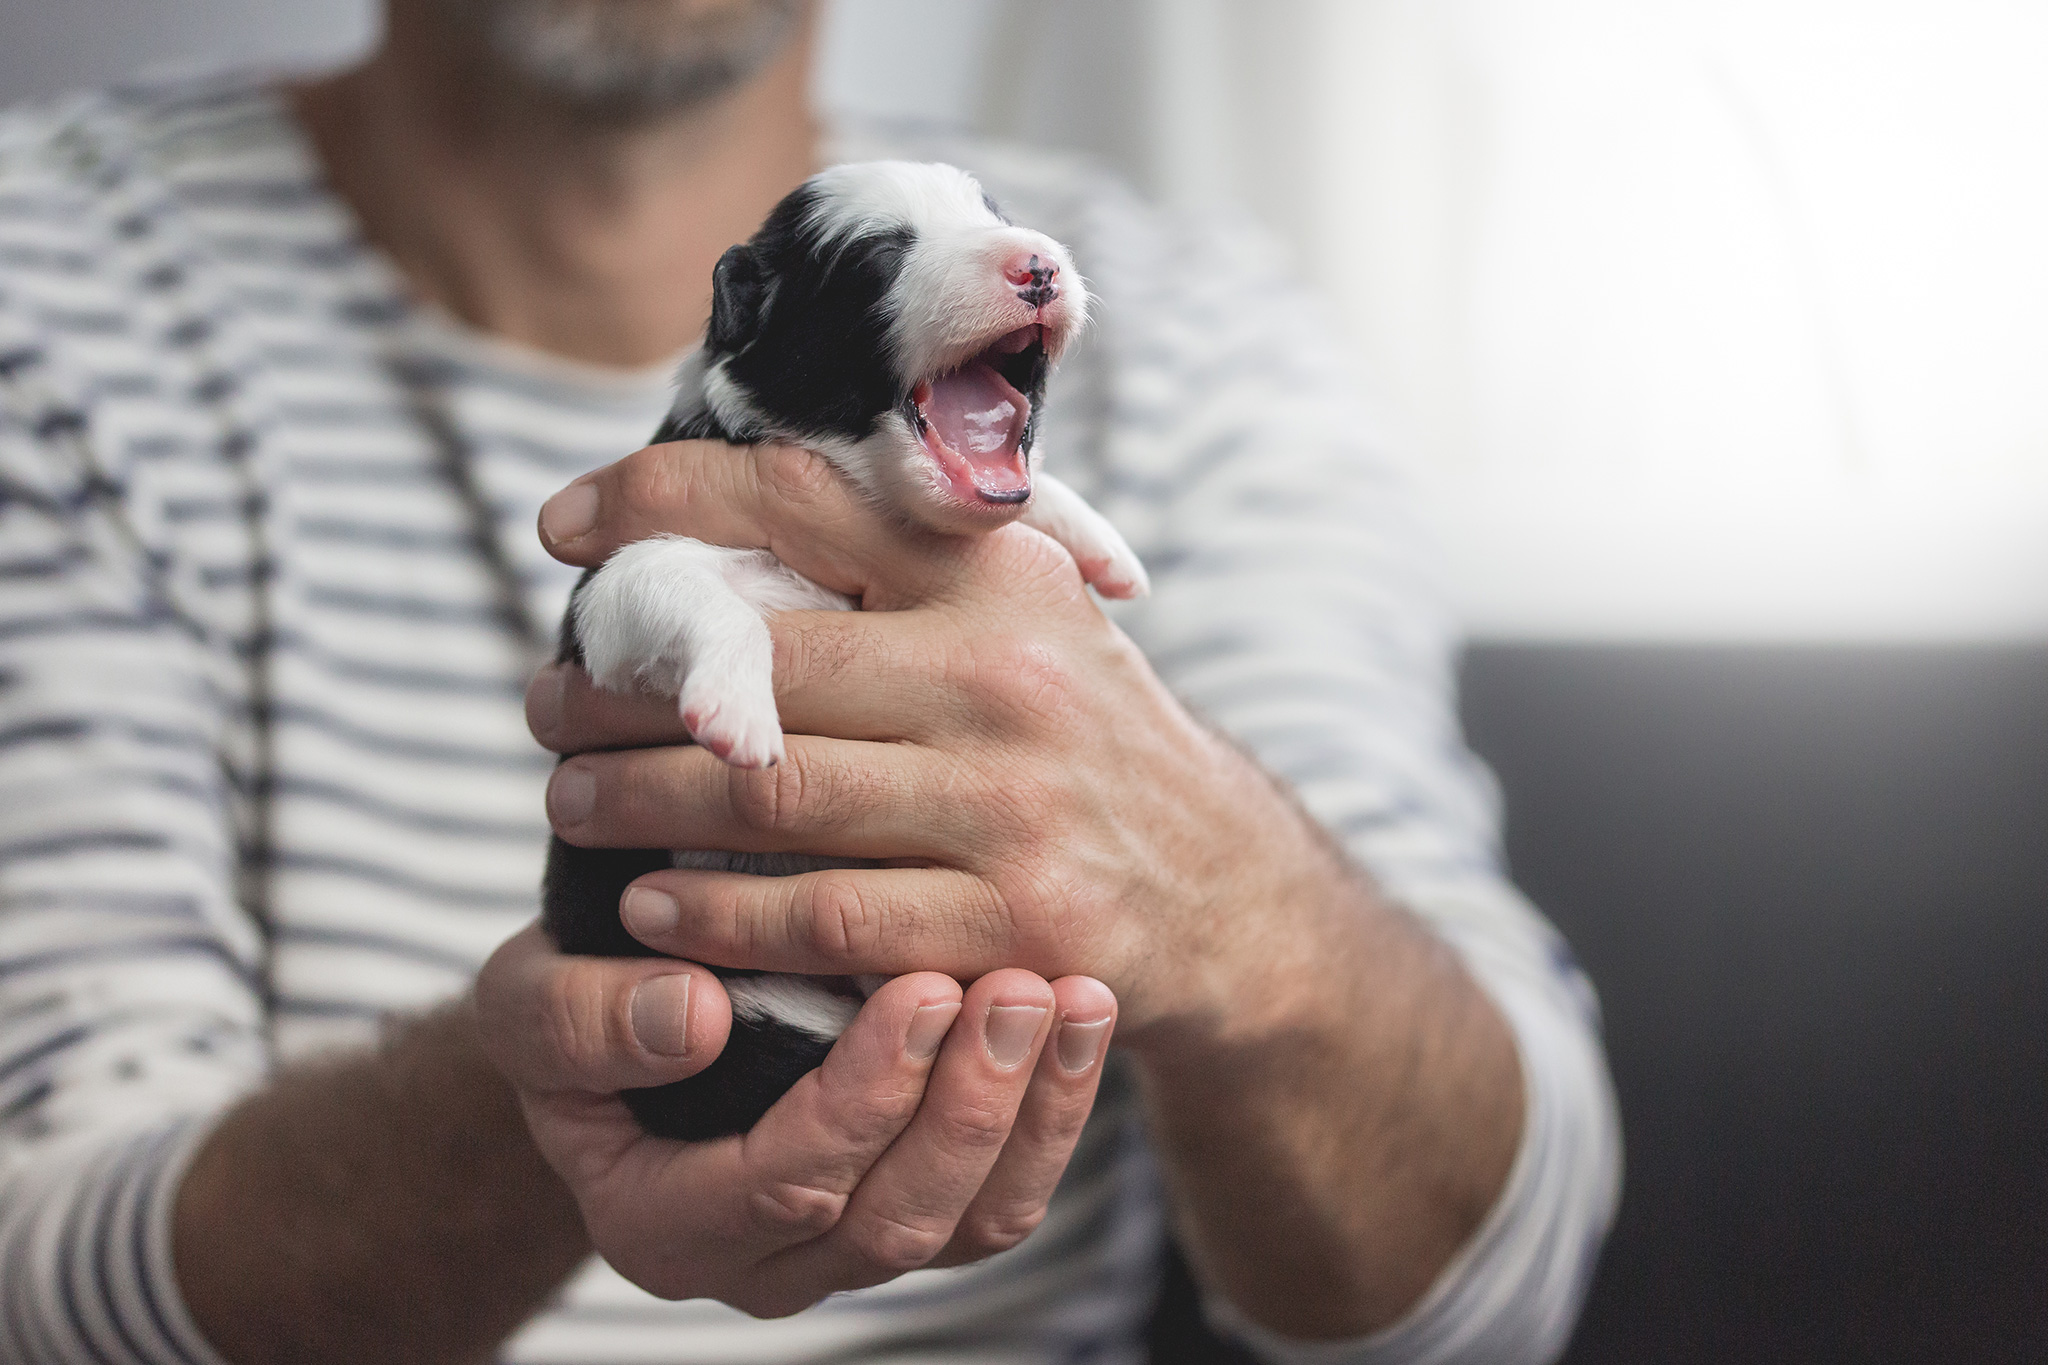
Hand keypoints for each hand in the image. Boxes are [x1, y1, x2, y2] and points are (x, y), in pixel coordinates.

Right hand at [474, 924, 1116, 1312]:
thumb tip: (692, 1018)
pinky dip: (1054, 1112)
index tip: (920, 986)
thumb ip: (578, 1019)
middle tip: (1018, 987)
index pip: (780, 1187)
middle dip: (968, 1107)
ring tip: (1070, 994)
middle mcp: (764, 1263)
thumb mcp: (529, 999)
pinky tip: (1082, 1013)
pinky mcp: (919, 1206)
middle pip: (892, 1224)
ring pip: (968, 1224)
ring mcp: (850, 1246)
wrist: (627, 1012)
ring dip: (1031, 1112)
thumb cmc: (575, 1002)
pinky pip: (1004, 1195)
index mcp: (662, 1227)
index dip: (859, 1099)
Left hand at [528, 439, 1358, 1047]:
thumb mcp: (1030, 621)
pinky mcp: (1011, 926)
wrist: (1225, 894)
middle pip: (761, 666)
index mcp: (1001, 573)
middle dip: (619, 687)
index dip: (662, 499)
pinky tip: (648, 908)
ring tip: (570, 799)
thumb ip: (904, 567)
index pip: (804, 495)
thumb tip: (716, 515)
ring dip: (637, 800)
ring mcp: (1013, 805)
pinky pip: (820, 920)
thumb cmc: (1080, 742)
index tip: (563, 529)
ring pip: (771, 794)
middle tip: (542, 707)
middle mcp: (1008, 674)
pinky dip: (714, 916)